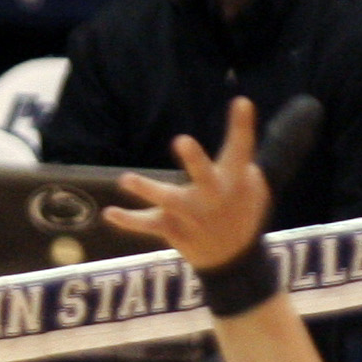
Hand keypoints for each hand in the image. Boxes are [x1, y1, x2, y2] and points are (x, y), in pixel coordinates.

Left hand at [104, 95, 269, 268]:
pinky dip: (129, 220)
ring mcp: (192, 215)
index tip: (242, 102)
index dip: (242, 126)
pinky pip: (148, 224)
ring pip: (170, 201)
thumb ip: (243, 157)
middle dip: (195, 160)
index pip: (241, 149)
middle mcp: (214, 197)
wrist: (234, 259)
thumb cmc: (240, 209)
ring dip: (148, 190)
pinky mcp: (174, 229)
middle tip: (182, 140)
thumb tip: (244, 117)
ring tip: (125, 179)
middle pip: (205, 177)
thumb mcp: (252, 184)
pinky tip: (109, 213)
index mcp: (235, 181)